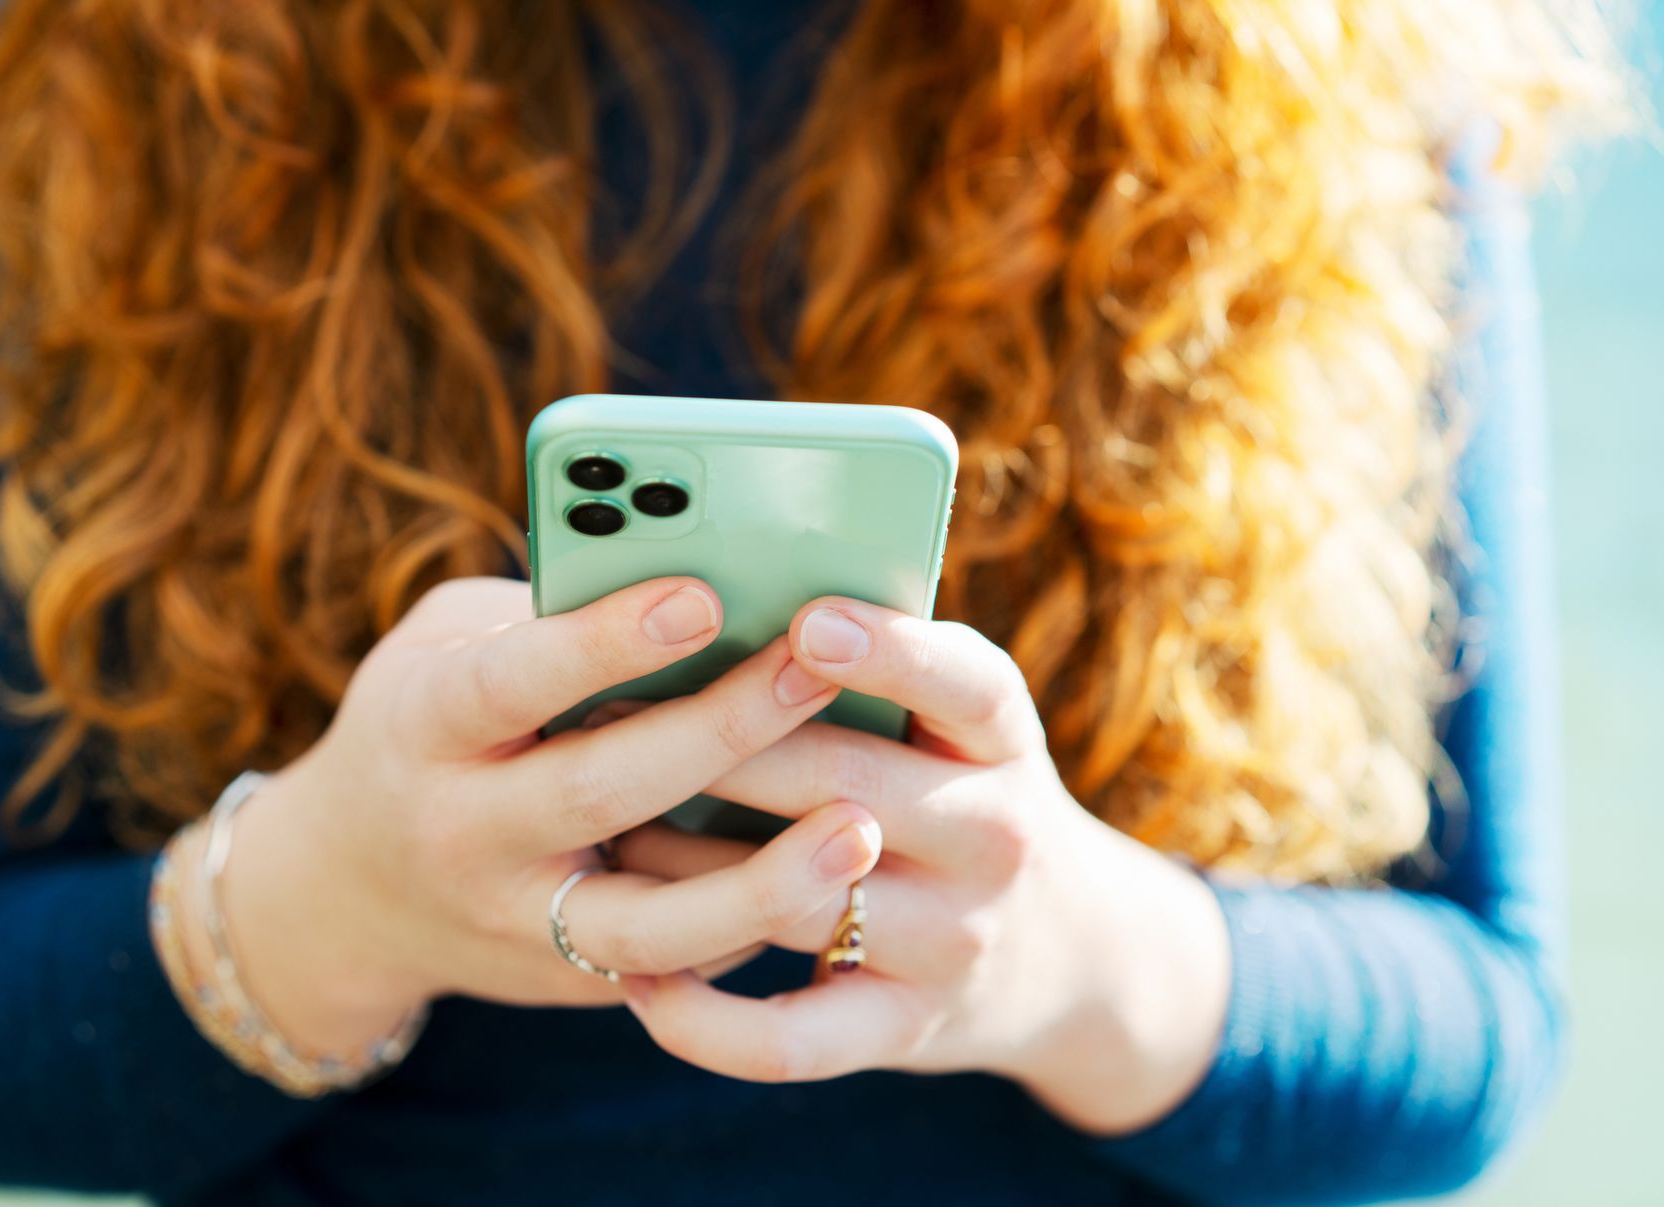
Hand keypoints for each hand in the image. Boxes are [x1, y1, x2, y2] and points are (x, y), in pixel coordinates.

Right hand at [164, 577, 883, 1059]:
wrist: (351, 895)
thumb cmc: (425, 726)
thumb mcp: (444, 648)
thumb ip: (544, 617)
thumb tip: (701, 578)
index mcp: (422, 726)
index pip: (511, 682)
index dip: (604, 642)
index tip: (703, 594)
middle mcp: (462, 833)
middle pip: (597, 792)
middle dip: (717, 732)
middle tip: (816, 669)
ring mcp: (518, 924)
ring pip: (646, 927)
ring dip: (761, 884)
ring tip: (859, 828)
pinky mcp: (573, 982)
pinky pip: (679, 965)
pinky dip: (758, 922)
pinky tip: (835, 878)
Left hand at [610, 596, 1231, 1133]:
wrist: (1064, 950)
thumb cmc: (958, 793)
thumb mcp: (957, 724)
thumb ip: (874, 670)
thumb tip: (715, 604)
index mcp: (1000, 739)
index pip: (966, 686)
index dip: (890, 653)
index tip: (807, 620)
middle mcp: (991, 836)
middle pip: (843, 784)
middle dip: (719, 747)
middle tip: (604, 708)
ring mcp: (951, 939)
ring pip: (796, 899)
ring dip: (681, 869)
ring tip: (598, 837)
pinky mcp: (905, 1029)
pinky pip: (791, 1040)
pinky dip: (704, 1022)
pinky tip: (639, 981)